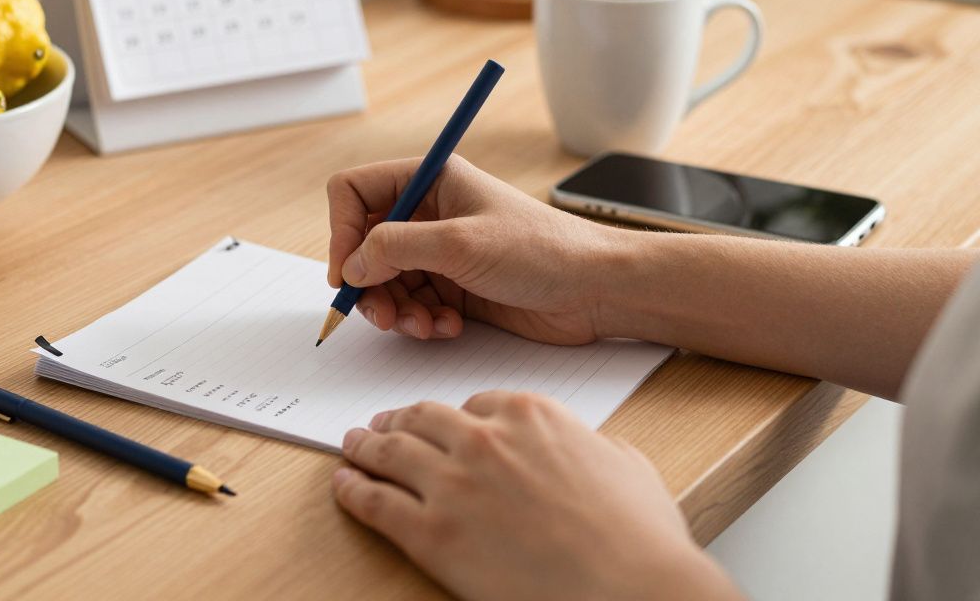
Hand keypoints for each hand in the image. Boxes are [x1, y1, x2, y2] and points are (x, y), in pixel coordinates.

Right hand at [326, 155, 621, 344]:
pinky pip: (411, 305)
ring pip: (384, 281)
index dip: (342, 231)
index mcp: (430, 180)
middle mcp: (429, 213)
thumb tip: (352, 264)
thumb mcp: (461, 243)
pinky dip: (420, 321)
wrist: (595, 290)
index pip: (355, 191)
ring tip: (423, 325)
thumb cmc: (542, 250)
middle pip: (363, 244)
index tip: (347, 272)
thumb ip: (396, 247)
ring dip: (395, 309)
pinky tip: (447, 328)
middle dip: (369, 283)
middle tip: (382, 315)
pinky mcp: (452, 287)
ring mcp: (440, 252)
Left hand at [331, 393, 741, 600]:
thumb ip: (592, 444)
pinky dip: (352, 489)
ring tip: (352, 445)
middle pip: (423, 417)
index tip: (443, 422)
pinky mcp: (430, 533)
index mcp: (530, 415)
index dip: (456, 415)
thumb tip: (588, 448)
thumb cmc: (640, 537)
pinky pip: (375, 502)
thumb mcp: (626, 464)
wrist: (631, 589)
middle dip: (398, 418)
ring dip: (364, 445)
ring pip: (389, 450)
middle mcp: (484, 439)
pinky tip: (343, 485)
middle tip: (382, 423)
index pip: (476, 402)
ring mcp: (452, 485)